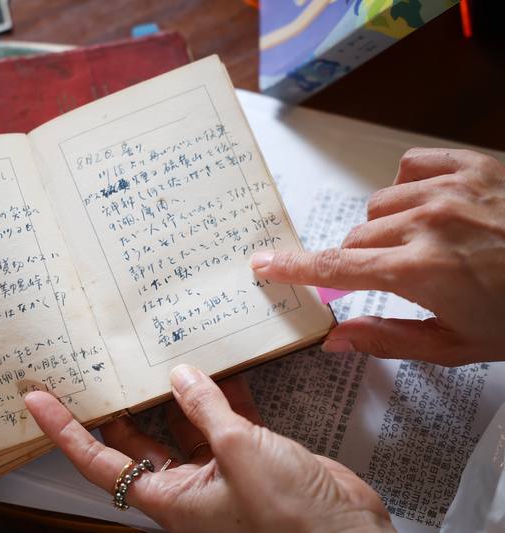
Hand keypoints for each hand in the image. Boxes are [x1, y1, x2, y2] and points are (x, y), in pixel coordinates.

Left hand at [25, 365, 392, 532]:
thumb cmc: (289, 519)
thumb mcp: (240, 454)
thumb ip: (206, 409)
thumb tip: (179, 374)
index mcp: (168, 496)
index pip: (97, 461)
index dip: (63, 430)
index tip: (35, 399)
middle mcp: (185, 483)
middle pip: (135, 436)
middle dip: (119, 398)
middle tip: (100, 358)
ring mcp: (218, 468)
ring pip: (182, 420)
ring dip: (175, 387)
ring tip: (158, 344)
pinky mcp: (250, 453)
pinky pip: (225, 416)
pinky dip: (222, 390)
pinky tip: (220, 359)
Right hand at [250, 147, 504, 365]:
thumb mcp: (458, 345)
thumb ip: (386, 339)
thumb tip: (335, 340)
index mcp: (419, 272)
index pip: (333, 269)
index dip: (292, 268)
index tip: (262, 264)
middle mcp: (426, 223)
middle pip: (353, 238)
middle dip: (357, 262)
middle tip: (387, 278)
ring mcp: (449, 188)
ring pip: (378, 206)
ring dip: (385, 228)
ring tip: (421, 245)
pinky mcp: (471, 165)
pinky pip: (410, 167)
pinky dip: (408, 186)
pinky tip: (429, 206)